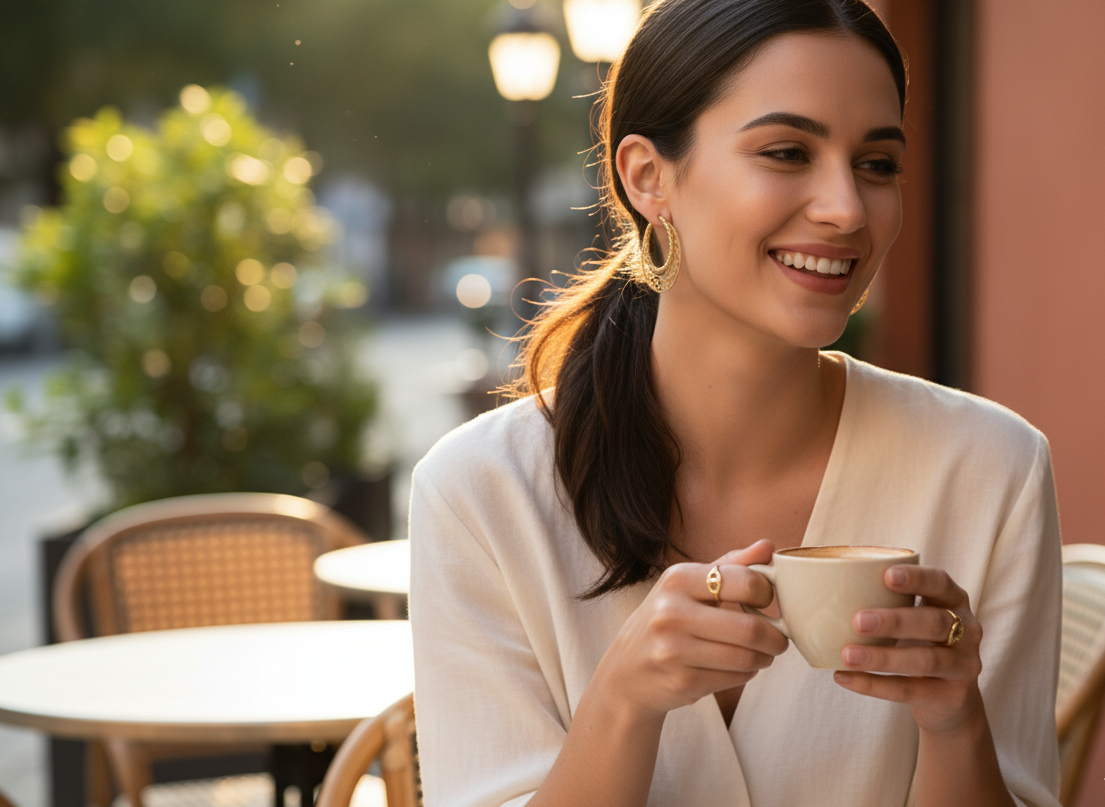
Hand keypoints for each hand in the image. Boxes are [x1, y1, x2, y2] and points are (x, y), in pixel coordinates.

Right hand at [592, 539, 789, 722]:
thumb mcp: (688, 585)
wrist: (627, 670)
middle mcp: (671, 612)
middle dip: (775, 637)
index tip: (767, 602)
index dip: (767, 594)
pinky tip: (738, 667)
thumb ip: (730, 564)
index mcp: (677, 579)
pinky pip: (735, 678)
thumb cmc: (667, 620)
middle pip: (750, 627)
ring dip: (764, 657)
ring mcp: (674, 650)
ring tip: (761, 653)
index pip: (745, 582)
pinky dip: (747, 673)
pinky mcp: (682, 683)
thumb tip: (769, 546)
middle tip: (777, 639)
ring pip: (746, 657)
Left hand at [833, 564, 983, 734]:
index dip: (917, 578)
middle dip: (896, 620)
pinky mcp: (953, 697)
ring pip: (926, 660)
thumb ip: (881, 599)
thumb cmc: (917, 642)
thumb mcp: (910, 617)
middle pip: (935, 622)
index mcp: (953, 601)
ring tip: (846, 655)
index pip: (941, 583)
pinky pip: (911, 691)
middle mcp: (967, 631)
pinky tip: (844, 678)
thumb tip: (812, 585)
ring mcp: (964, 666)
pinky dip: (875, 685)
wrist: (949, 700)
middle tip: (857, 620)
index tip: (886, 575)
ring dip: (883, 658)